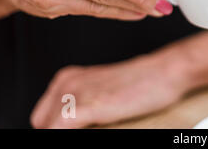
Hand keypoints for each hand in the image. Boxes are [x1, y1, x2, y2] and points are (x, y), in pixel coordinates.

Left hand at [30, 53, 189, 127]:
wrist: (165, 72)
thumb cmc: (143, 83)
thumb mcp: (103, 92)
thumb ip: (82, 105)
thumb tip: (68, 124)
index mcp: (67, 78)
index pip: (43, 118)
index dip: (57, 128)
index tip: (82, 128)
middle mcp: (66, 82)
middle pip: (42, 124)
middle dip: (60, 130)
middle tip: (91, 128)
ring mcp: (74, 93)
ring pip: (48, 129)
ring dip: (69, 132)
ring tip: (100, 125)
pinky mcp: (84, 105)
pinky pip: (58, 130)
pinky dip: (69, 136)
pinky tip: (98, 128)